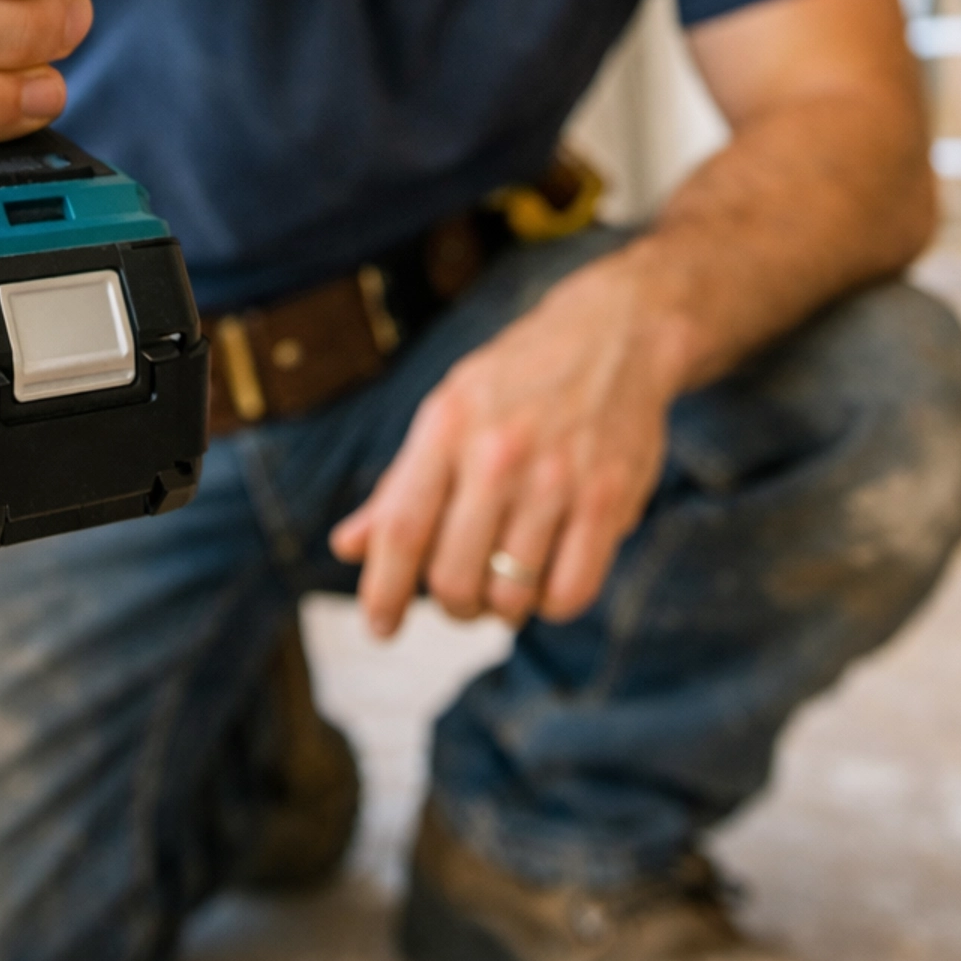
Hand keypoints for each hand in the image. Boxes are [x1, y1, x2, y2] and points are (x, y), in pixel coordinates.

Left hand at [330, 243, 696, 636]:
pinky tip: (549, 576)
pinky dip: (551, 605)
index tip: (381, 628)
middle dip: (452, 604)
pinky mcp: (610, 498)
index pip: (402, 529)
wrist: (614, 333)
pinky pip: (569, 593)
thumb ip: (401, 484)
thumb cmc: (518, 381)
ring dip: (502, 608)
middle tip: (463, 593)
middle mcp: (499, 451)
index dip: (383, 591)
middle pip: (452, 577)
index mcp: (448, 425)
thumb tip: (346, 547)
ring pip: (510, 597)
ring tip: (508, 579)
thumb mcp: (449, 411)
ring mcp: (558, 477)